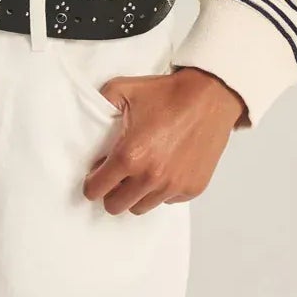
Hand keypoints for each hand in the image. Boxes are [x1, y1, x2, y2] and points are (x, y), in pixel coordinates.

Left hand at [81, 66, 245, 215]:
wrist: (209, 96)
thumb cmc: (167, 94)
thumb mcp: (123, 89)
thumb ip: (98, 103)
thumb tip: (86, 118)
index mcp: (129, 156)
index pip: (96, 190)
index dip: (92, 182)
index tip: (96, 173)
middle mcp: (151, 177)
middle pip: (116, 206)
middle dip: (111, 192)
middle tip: (116, 176)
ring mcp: (173, 186)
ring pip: (141, 207)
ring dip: (136, 194)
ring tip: (140, 172)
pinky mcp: (192, 188)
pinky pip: (167, 200)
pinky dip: (161, 190)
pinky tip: (164, 168)